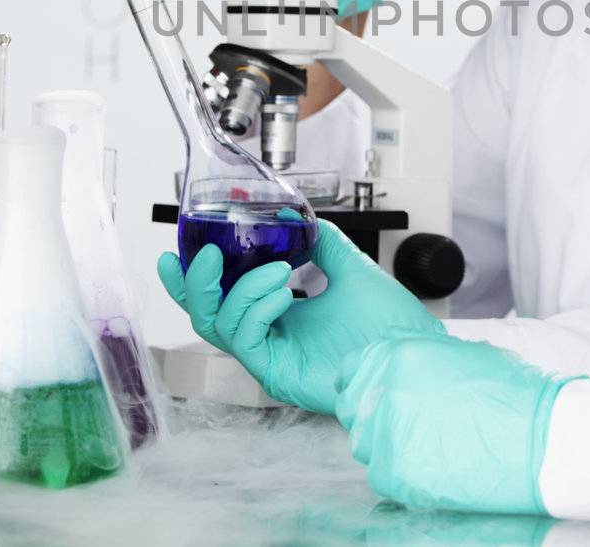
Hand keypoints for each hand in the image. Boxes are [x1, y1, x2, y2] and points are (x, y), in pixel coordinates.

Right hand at [157, 220, 443, 413]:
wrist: (411, 354)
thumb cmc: (390, 326)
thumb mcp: (350, 268)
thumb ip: (322, 242)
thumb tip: (300, 217)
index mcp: (279, 318)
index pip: (223, 299)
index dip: (195, 278)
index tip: (178, 252)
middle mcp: (269, 339)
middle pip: (206, 315)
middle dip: (196, 283)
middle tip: (204, 254)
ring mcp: (270, 358)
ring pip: (220, 324)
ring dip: (242, 287)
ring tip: (279, 271)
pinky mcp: (276, 373)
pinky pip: (244, 338)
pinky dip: (256, 307)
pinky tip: (281, 291)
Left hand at [334, 334, 575, 514]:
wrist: (540, 438)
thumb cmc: (511, 395)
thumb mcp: (461, 352)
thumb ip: (418, 354)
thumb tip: (397, 360)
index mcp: (398, 355)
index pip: (352, 368)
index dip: (364, 382)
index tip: (376, 393)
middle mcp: (384, 390)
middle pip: (353, 407)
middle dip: (373, 414)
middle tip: (407, 424)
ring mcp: (386, 434)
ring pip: (364, 443)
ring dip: (387, 445)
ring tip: (428, 445)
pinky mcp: (395, 473)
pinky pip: (380, 475)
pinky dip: (400, 474)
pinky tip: (433, 465)